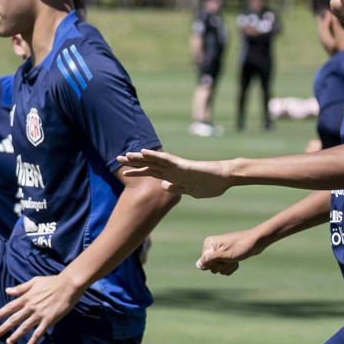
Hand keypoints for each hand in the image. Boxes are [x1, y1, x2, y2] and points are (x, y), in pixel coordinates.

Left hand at [0, 273, 80, 343]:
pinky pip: (38, 333)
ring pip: (24, 327)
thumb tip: (8, 290)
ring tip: (8, 342)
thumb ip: (21, 288)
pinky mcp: (49, 320)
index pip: (10, 306)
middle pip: (14, 318)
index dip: (1, 313)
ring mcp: (39, 314)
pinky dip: (32, 341)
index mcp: (27, 297)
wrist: (68, 285)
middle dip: (4, 327)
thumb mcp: (34, 281)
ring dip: (15, 336)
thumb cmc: (52, 282)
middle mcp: (31, 306)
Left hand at [116, 148, 230, 198]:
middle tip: (117, 159)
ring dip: (139, 158)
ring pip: (154, 161)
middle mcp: (173, 170)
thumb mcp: (191, 191)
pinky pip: (165, 159)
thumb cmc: (211, 184)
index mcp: (174, 176)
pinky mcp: (182, 165)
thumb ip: (177, 188)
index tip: (124, 174)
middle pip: (149, 165)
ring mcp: (177, 166)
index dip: (138, 172)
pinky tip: (143, 152)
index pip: (151, 173)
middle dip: (133, 163)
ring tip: (125, 155)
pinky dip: (154, 156)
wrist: (226, 178)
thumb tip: (165, 186)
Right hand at [197, 228, 260, 275]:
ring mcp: (219, 252)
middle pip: (210, 267)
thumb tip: (198, 266)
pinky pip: (225, 268)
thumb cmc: (241, 246)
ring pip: (218, 269)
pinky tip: (237, 261)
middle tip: (230, 258)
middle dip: (222, 266)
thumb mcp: (224, 255)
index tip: (224, 257)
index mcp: (208, 244)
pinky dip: (231, 267)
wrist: (256, 242)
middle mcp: (212, 247)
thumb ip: (209, 260)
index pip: (204, 263)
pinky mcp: (226, 256)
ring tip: (235, 259)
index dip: (215, 263)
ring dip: (228, 266)